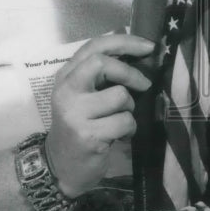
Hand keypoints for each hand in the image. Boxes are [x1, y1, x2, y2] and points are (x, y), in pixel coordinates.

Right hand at [46, 33, 152, 197]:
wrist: (60, 167)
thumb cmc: (81, 127)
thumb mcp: (84, 96)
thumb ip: (101, 75)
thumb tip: (140, 53)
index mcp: (66, 76)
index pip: (94, 46)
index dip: (124, 42)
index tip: (148, 46)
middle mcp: (66, 91)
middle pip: (102, 63)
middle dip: (130, 72)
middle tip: (144, 84)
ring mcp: (75, 113)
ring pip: (120, 96)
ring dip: (129, 109)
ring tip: (119, 120)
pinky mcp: (87, 135)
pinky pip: (124, 121)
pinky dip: (129, 129)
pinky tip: (118, 137)